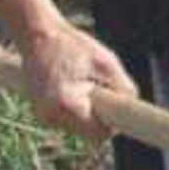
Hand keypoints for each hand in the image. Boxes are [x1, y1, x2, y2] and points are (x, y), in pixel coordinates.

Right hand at [0, 0, 137, 141]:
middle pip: (89, 132)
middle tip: (99, 87)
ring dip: (87, 111)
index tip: (117, 110)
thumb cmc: (72, 45)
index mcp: (66, 105)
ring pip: (78, 127)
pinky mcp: (41, 113)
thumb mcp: (107, 63)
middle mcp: (50, 116)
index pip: (99, 134)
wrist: (37, 35)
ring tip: (83, 83)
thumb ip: (124, 90)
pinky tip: (72, 86)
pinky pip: (68, 119)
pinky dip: (75, 108)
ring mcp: (43, 116)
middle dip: (99, 115)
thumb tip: (131, 113)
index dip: (112, 123)